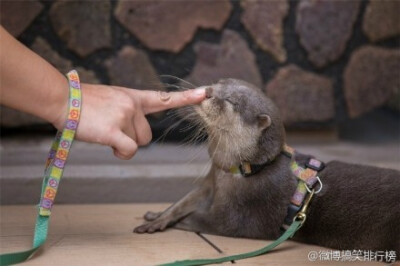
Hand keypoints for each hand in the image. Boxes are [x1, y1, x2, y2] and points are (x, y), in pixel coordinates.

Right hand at [53, 84, 204, 158]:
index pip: (165, 98)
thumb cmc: (84, 103)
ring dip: (124, 144)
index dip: (187, 97)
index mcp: (134, 97)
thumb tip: (133, 134)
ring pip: (138, 143)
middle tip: (112, 129)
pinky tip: (110, 145)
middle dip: (133, 138)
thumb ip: (128, 111)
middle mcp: (133, 105)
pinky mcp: (115, 130)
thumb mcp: (112, 99)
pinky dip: (121, 153)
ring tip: (105, 132)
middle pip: (148, 135)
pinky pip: (130, 150)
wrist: (63, 98)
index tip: (206, 93)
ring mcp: (125, 116)